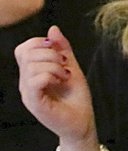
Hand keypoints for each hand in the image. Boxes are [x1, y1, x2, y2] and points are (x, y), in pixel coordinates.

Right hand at [14, 25, 96, 142]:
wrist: (82, 121)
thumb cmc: (76, 97)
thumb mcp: (71, 66)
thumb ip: (63, 49)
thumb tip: (53, 29)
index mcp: (31, 73)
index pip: (23, 49)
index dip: (39, 43)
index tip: (59, 52)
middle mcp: (26, 82)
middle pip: (26, 54)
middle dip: (51, 53)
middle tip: (64, 66)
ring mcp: (28, 93)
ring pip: (32, 66)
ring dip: (54, 66)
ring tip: (64, 76)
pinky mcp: (35, 103)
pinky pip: (35, 81)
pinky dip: (50, 76)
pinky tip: (60, 81)